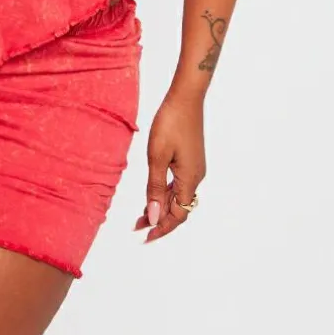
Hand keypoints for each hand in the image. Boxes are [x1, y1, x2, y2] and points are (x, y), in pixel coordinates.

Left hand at [134, 91, 205, 242]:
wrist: (185, 97)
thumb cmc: (170, 123)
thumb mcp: (157, 157)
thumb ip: (155, 188)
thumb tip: (154, 217)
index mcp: (190, 179)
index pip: (177, 215)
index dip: (162, 228)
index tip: (144, 238)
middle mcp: (196, 177)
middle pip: (179, 208)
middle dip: (159, 220)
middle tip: (137, 227)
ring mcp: (195, 167)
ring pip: (179, 196)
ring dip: (162, 206)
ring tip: (142, 214)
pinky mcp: (191, 159)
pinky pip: (179, 184)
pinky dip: (166, 192)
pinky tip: (154, 192)